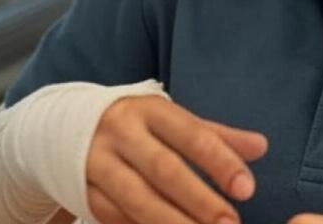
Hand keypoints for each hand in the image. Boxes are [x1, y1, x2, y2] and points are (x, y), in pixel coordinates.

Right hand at [86, 95, 268, 223]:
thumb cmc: (136, 126)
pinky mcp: (82, 193)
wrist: (61, 127)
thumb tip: (261, 147)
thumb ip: (217, 136)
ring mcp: (97, 164)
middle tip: (230, 223)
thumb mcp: (172, 120)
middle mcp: (121, 134)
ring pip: (137, 199)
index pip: (192, 135)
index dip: (221, 162)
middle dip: (199, 200)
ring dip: (171, 223)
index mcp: (150, 110)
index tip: (247, 189)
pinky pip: (114, 216)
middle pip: (164, 169)